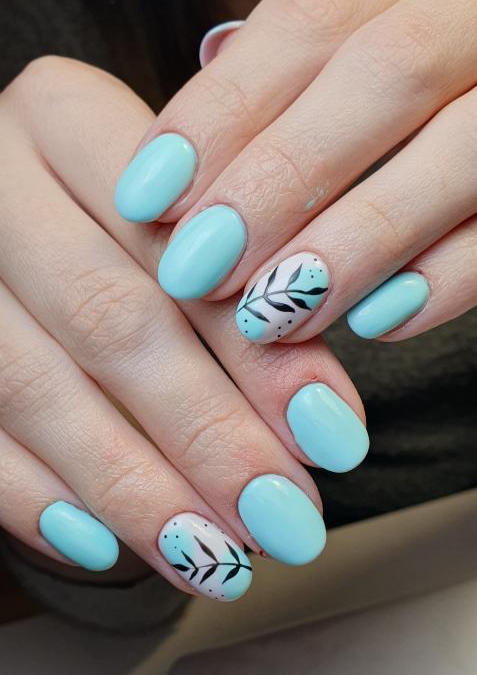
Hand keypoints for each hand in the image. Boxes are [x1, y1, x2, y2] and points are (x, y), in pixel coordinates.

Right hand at [0, 57, 368, 600]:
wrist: (16, 208)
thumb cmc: (119, 216)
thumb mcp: (182, 212)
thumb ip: (245, 287)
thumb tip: (320, 423)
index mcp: (65, 116)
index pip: (177, 244)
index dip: (255, 350)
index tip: (333, 438)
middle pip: (107, 319)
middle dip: (205, 434)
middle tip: (284, 520)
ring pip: (31, 386)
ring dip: (130, 487)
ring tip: (216, 558)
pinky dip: (33, 496)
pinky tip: (103, 545)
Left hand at [119, 0, 476, 344]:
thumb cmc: (464, 51)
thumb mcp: (399, 5)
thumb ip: (321, 43)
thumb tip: (208, 66)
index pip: (316, 11)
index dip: (224, 108)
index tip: (149, 194)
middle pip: (384, 71)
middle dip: (278, 177)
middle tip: (196, 268)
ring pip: (462, 145)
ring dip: (356, 238)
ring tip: (271, 311)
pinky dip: (451, 274)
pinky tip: (379, 321)